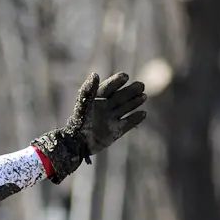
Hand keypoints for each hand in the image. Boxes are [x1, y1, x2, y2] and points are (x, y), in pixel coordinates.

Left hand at [31, 71, 147, 183]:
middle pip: (120, 97)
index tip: (125, 76)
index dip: (116, 82)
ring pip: (125, 108)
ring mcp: (110, 120)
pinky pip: (127, 124)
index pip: (108, 89)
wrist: (77, 144)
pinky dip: (135, 119)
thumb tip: (95, 74)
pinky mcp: (115, 132)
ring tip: (143, 96)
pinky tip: (143, 113)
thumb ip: (89, 91)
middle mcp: (104, 110)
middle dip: (130, 91)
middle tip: (141, 85)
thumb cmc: (78, 123)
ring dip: (134, 102)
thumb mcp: (83, 105)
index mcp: (96, 102)